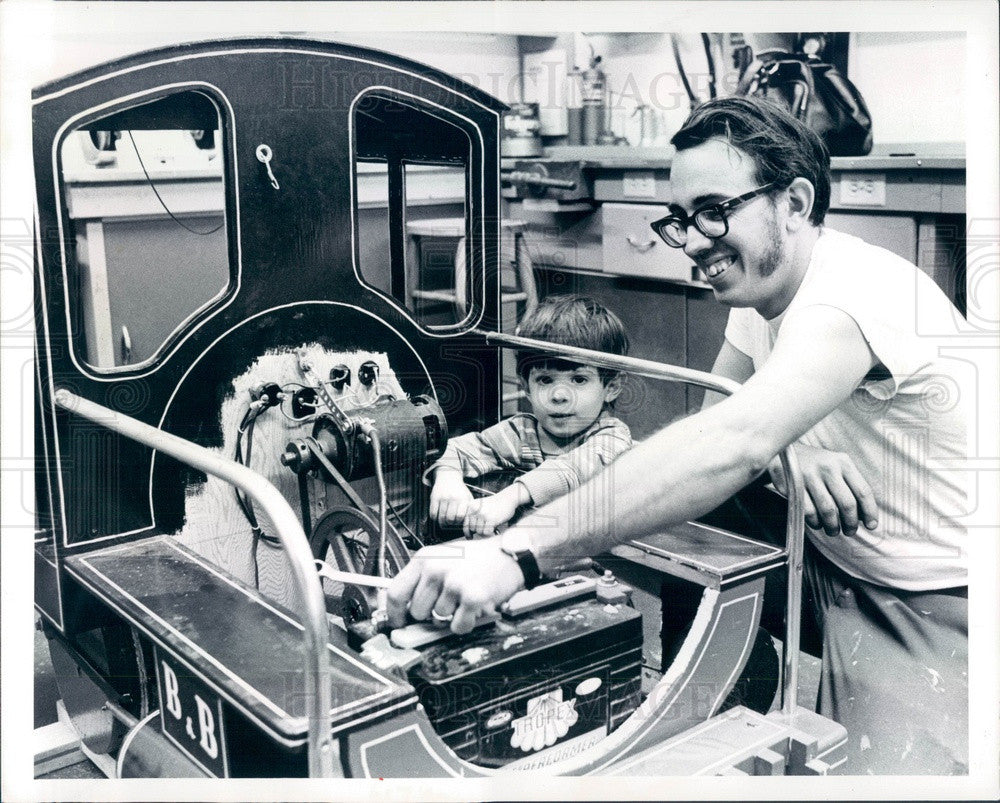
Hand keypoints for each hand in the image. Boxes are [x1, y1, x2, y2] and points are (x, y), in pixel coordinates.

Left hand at [386, 538, 524, 632]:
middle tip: (447, 602)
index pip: (396, 592)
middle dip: (430, 613)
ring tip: (464, 598)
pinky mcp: (472, 597)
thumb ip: (422, 579)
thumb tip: (405, 609)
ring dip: (451, 616)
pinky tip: (473, 608)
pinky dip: (466, 623)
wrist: (509, 554)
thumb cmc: (476, 559)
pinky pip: (458, 626)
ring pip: (438, 620)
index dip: (394, 613)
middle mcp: (436, 569)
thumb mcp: (442, 559)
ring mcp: (454, 583)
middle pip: (417, 611)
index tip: (398, 622)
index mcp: (424, 559)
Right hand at [429, 469, 473, 526]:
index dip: (458, 522)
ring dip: (442, 522)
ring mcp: (443, 497)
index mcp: (463, 499)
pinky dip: (434, 518)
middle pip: (450, 518)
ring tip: (444, 522)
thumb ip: (469, 509)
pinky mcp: (434, 497)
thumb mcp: (468, 497)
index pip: (460, 516)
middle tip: (449, 523)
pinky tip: (437, 517)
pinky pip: (433, 513)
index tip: (457, 522)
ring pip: (441, 517)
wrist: (449, 477)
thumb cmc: (459, 491)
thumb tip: (468, 523)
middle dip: (450, 523)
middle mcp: (453, 498)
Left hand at [462, 486, 523, 537]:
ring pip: (479, 531)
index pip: (465, 523)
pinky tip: (493, 527)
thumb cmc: (494, 504)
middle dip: (479, 530)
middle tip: (485, 527)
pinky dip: (490, 532)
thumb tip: (468, 533)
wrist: (507, 498)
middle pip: (472, 529)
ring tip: (490, 525)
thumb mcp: (479, 506)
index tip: (470, 536)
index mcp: (471, 506)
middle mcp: (475, 509)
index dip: (467, 532)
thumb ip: (472, 516)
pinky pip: (486, 532)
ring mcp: (483, 514)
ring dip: (485, 531)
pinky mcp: (491, 519)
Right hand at [770, 443, 878, 536]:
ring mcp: (810, 475)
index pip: (863, 491)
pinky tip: (817, 524)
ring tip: (833, 531)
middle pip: (847, 503)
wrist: (782, 454)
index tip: (871, 525)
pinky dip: (815, 522)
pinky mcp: (794, 485)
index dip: (869, 511)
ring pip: (828, 510)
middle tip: (849, 531)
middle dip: (850, 523)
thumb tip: (865, 516)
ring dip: (833, 526)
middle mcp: (828, 467)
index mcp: (843, 462)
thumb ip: (851, 487)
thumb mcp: (835, 467)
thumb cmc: (815, 466)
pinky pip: (809, 511)